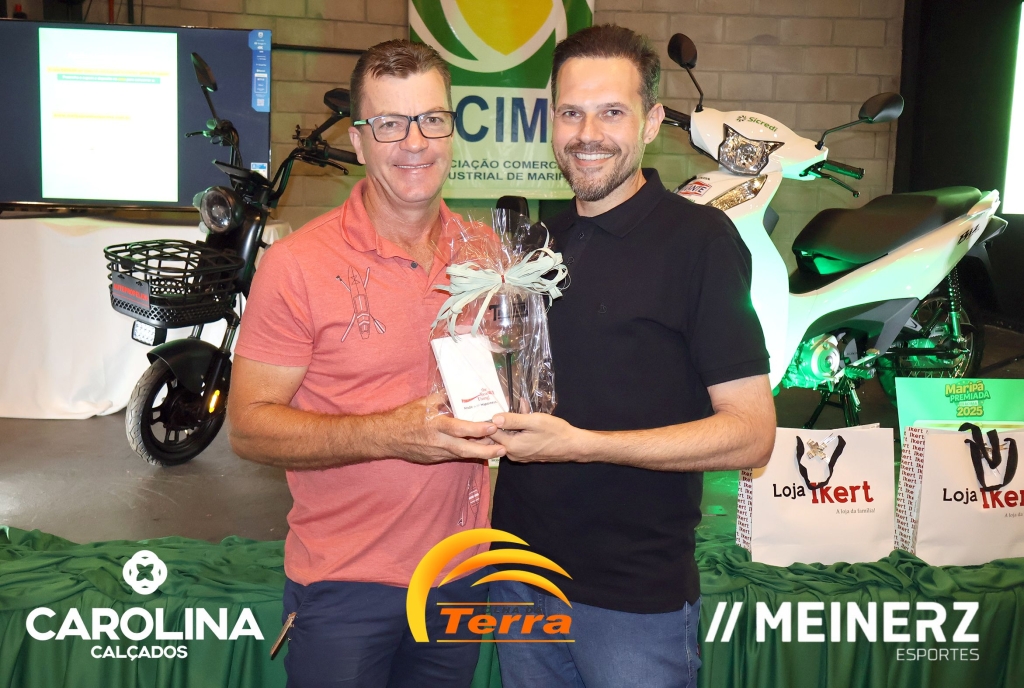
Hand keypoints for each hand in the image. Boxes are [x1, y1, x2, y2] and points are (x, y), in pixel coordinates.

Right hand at [382, 395, 505, 464]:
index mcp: (435, 425)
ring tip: (497, 450)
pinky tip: (479, 451)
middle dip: (486, 451)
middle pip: (465, 450)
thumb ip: (443, 398)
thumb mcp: (424, 402)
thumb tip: (460, 392)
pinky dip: (467, 454)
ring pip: (462, 456)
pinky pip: (454, 457)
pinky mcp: (434, 460)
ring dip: (480, 453)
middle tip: (503, 449)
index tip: (492, 426)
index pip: (459, 429)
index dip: (477, 429)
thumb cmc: (405, 417)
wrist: (386, 437)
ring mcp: (436, 453)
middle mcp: (437, 442)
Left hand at [490, 412, 587, 462]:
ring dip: (512, 424)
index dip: (492, 419)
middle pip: (499, 435)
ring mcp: (519, 456)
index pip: (491, 432)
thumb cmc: (555, 432)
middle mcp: (512, 454)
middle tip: (510, 407)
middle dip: (503, 420)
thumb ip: (513, 419)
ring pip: (508, 437)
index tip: (497, 407)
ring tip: (521, 409)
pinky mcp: (526, 455)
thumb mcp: (534, 421)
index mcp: (511, 446)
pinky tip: (526, 418)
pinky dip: (518, 430)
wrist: (572, 445)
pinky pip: (516, 441)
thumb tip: (494, 418)